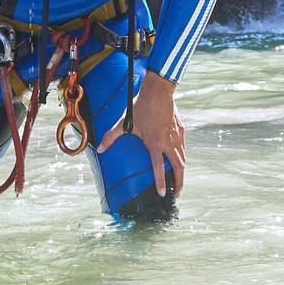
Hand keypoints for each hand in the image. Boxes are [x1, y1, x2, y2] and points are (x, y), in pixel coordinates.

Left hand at [97, 71, 184, 196]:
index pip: (159, 167)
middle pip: (178, 167)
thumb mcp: (124, 122)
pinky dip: (182, 156)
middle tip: (176, 194)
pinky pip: (183, 147)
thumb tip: (100, 149)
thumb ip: (112, 136)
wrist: (158, 90)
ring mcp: (176, 136)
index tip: (163, 194)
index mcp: (155, 143)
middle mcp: (168, 142)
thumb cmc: (141, 106)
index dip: (160, 182)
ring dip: (181, 171)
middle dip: (179, 183)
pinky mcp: (181, 129)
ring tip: (179, 180)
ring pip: (183, 158)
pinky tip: (179, 159)